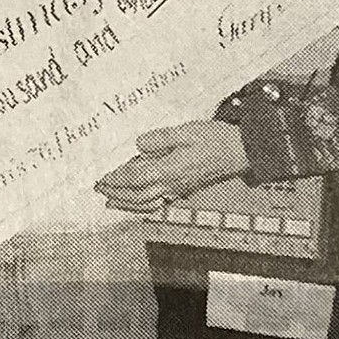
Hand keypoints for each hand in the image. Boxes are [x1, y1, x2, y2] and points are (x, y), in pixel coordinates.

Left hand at [95, 120, 248, 212]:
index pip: (136, 178)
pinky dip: (142, 206)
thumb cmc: (214, 138)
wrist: (240, 151)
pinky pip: (158, 203)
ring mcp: (178, 189)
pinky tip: (136, 203)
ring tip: (110, 201)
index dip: (116, 179)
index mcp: (171, 169)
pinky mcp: (184, 190)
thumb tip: (139, 145)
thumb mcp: (187, 131)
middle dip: (116, 193)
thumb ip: (162, 138)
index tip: (101, 178)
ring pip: (147, 204)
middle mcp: (172, 184)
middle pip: (137, 195)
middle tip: (98, 189)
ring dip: (126, 204)